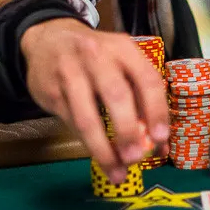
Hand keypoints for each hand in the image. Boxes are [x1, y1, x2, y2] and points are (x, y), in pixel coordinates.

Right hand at [20, 19, 168, 183]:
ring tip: (118, 172)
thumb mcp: (120, 61)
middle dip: (127, 131)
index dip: (156, 110)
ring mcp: (70, 73)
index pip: (146, 79)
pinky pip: (71, 123)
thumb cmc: (95, 56)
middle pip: (116, 95)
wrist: (48, 38)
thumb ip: (140, 96)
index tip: (161, 138)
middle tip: (136, 158)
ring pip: (87, 116)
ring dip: (103, 148)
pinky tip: (99, 158)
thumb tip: (160, 143)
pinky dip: (87, 144)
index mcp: (123, 48)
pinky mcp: (50, 91)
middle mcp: (97, 56)